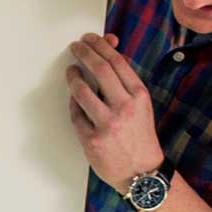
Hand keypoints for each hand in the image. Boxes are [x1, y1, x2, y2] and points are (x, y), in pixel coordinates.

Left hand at [66, 32, 164, 191]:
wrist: (141, 172)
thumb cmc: (139, 135)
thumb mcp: (140, 105)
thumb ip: (124, 81)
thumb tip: (109, 49)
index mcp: (138, 96)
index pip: (116, 61)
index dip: (100, 45)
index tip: (89, 39)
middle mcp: (124, 107)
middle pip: (99, 69)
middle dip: (84, 53)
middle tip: (75, 46)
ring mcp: (106, 124)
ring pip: (82, 91)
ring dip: (73, 76)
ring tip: (70, 70)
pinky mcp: (92, 139)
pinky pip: (76, 114)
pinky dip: (73, 103)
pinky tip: (74, 96)